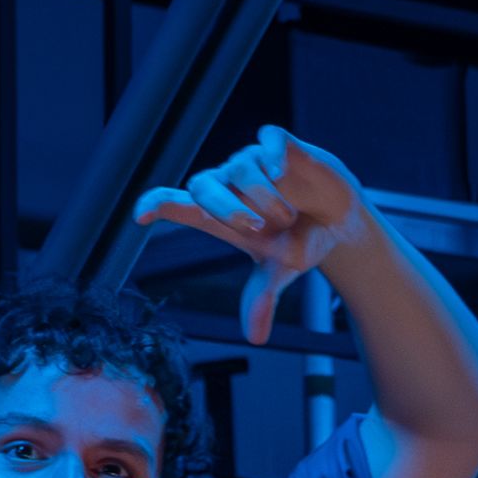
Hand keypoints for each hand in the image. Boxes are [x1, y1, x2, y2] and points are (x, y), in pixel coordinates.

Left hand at [131, 125, 375, 346]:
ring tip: (288, 216)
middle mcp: (230, 186)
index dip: (157, 204)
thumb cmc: (298, 242)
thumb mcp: (281, 272)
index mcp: (220, 217)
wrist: (337, 220)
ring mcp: (253, 162)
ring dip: (266, 196)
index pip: (177, 204)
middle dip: (226, 207)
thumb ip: (262, 296)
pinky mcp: (280, 145)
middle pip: (203, 184)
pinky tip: (283, 172)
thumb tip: (255, 337)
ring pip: (242, 168)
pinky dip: (273, 156)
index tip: (140, 215)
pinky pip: (268, 140)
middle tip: (255, 227)